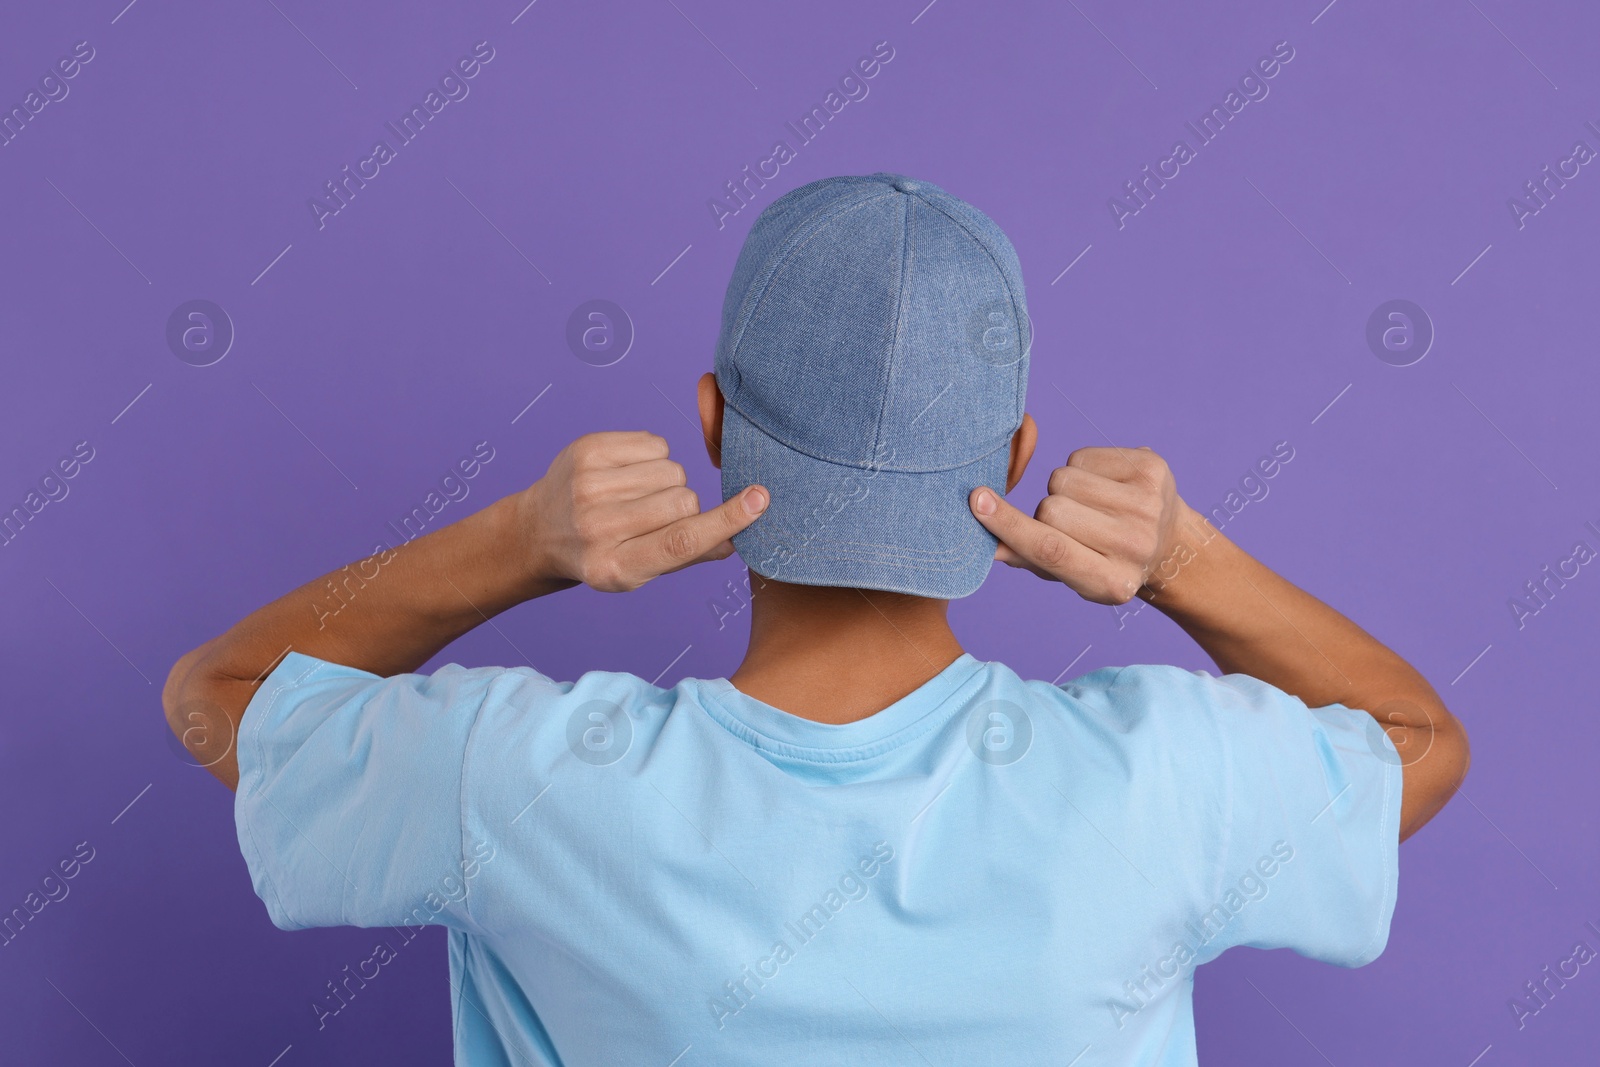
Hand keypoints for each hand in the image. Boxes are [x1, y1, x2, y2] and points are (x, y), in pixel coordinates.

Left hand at [517, 431, 767, 591]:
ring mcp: (588, 485)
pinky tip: (628, 474)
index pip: (681, 541)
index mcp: (615, 568)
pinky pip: (654, 443)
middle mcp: (597, 527)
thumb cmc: (601, 553)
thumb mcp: (640, 570)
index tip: (759, 500)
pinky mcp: (586, 450)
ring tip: (638, 495)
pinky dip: (652, 457)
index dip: (725, 520)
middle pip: (683, 499)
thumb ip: (688, 555)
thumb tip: (735, 541)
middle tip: (655, 516)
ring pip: (672, 469)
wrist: (540, 529)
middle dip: (684, 504)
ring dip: (667, 481)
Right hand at [969, 446, 1185, 604]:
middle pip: (1051, 509)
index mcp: (1112, 583)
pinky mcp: (1152, 468)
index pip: (1050, 550)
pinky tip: (1105, 486)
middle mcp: (1135, 544)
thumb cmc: (1107, 559)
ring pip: (1063, 478)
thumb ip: (1030, 558)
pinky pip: (1082, 456)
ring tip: (1089, 504)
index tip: (978, 501)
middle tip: (1071, 523)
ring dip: (1064, 489)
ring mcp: (1148, 504)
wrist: (1171, 544)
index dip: (1010, 526)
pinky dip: (1082, 468)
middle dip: (1047, 511)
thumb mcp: (1072, 574)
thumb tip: (990, 545)